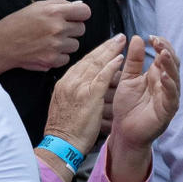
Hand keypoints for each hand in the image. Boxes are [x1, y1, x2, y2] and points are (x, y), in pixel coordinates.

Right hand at [0, 0, 89, 72]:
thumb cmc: (16, 23)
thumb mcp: (37, 7)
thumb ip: (60, 4)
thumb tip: (78, 6)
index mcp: (55, 12)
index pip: (85, 11)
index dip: (80, 14)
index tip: (74, 17)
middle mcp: (57, 28)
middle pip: (81, 29)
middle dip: (71, 29)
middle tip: (56, 30)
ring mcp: (55, 45)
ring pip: (75, 45)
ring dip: (65, 44)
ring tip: (49, 41)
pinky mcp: (51, 60)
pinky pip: (66, 58)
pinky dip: (58, 57)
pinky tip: (46, 51)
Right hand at [41, 32, 125, 156]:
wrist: (60, 144)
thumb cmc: (65, 128)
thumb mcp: (64, 104)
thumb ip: (74, 90)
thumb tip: (86, 82)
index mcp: (64, 83)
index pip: (83, 62)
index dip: (97, 52)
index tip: (108, 44)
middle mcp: (70, 82)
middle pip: (90, 59)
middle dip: (106, 46)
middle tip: (119, 37)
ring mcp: (79, 88)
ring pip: (96, 64)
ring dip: (111, 51)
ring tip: (122, 42)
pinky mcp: (89, 96)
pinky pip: (102, 77)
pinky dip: (111, 66)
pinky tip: (120, 58)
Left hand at [109, 35, 179, 154]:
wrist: (124, 131)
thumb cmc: (127, 106)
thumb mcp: (127, 79)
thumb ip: (133, 60)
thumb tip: (137, 38)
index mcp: (157, 74)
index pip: (164, 55)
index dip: (160, 45)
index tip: (151, 37)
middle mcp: (166, 83)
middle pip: (172, 63)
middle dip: (166, 50)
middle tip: (157, 42)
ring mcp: (169, 95)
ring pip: (174, 76)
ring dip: (170, 65)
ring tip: (163, 54)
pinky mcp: (168, 108)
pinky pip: (172, 95)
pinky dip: (169, 85)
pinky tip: (164, 76)